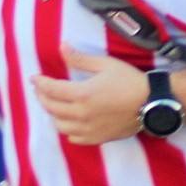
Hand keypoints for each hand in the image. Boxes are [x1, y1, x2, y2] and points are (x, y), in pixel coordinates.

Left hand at [30, 48, 150, 145]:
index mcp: (82, 94)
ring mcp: (88, 130)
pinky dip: (67, 130)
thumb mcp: (105, 64)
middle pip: (51, 108)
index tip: (33, 78)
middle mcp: (81, 115)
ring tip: (54, 104)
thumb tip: (62, 47)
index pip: (51, 90)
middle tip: (40, 89)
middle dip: (42, 97)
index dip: (39, 83)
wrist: (151, 102)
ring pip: (60, 126)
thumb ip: (80, 59)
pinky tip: (70, 122)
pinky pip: (73, 138)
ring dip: (53, 114)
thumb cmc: (129, 80)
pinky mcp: (97, 139)